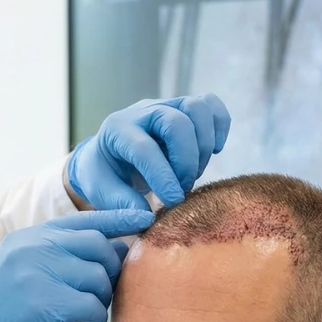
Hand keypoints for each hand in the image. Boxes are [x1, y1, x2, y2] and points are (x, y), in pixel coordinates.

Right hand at [0, 209, 153, 321]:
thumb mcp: (20, 274)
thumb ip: (55, 257)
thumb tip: (112, 248)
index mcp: (26, 238)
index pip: (83, 219)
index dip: (118, 219)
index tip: (143, 220)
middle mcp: (30, 248)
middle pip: (98, 246)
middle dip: (110, 271)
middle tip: (102, 295)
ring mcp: (35, 273)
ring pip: (98, 277)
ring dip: (101, 300)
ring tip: (87, 315)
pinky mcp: (42, 304)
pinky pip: (92, 305)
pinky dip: (94, 319)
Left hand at [66, 93, 231, 210]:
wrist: (110, 156)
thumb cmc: (106, 174)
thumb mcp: (102, 191)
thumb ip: (122, 203)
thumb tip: (146, 216)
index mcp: (117, 129)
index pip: (145, 148)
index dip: (162, 176)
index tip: (173, 201)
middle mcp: (143, 111)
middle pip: (176, 122)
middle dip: (186, 162)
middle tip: (182, 189)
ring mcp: (167, 105)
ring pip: (197, 108)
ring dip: (204, 146)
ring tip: (194, 173)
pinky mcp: (186, 108)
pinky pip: (211, 104)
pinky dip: (219, 127)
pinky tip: (214, 151)